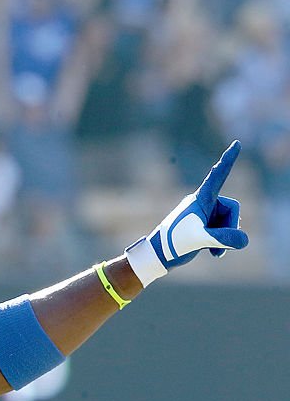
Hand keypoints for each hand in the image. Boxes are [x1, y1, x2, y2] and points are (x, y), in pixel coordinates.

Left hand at [124, 141, 248, 286]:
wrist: (157, 256)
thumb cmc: (173, 244)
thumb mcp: (200, 240)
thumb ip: (223, 238)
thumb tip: (244, 240)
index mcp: (199, 199)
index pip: (217, 176)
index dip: (228, 160)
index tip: (236, 144)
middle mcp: (202, 202)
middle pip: (231, 209)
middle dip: (229, 228)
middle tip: (217, 246)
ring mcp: (203, 213)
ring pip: (227, 221)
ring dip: (224, 237)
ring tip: (212, 251)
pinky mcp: (202, 223)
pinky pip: (222, 229)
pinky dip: (220, 241)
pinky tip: (213, 253)